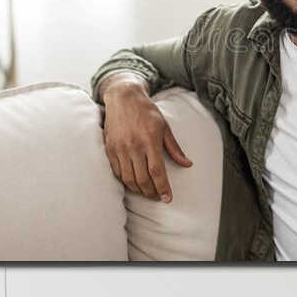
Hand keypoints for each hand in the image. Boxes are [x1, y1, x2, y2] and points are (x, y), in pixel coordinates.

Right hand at [100, 78, 191, 202]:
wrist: (123, 97)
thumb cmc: (146, 111)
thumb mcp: (164, 127)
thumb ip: (174, 148)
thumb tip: (187, 164)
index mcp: (149, 141)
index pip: (157, 171)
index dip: (162, 188)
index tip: (167, 198)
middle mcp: (133, 146)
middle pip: (142, 179)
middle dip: (151, 192)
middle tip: (158, 197)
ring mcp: (120, 148)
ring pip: (129, 179)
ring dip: (139, 190)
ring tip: (147, 192)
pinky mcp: (110, 149)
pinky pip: (117, 172)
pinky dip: (126, 181)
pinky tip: (134, 183)